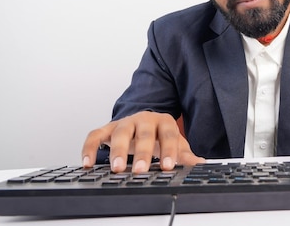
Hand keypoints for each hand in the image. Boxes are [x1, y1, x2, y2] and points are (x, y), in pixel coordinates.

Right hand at [81, 111, 204, 172]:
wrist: (142, 121)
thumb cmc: (159, 135)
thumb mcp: (174, 143)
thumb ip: (184, 154)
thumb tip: (201, 163)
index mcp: (164, 121)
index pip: (169, 135)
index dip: (169, 150)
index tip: (168, 166)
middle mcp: (144, 119)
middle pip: (144, 134)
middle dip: (143, 152)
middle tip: (141, 170)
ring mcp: (125, 122)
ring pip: (120, 132)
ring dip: (118, 151)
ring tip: (118, 168)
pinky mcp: (107, 128)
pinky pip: (95, 135)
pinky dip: (90, 148)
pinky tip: (88, 163)